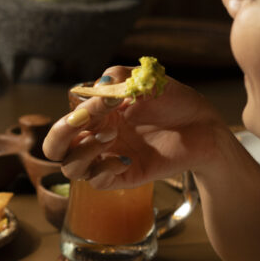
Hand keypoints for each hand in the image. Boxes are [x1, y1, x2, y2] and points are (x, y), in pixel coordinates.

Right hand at [42, 66, 226, 188]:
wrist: (204, 126)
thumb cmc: (174, 101)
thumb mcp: (144, 80)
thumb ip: (118, 77)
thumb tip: (98, 86)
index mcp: (98, 114)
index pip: (67, 116)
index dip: (78, 108)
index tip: (106, 99)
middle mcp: (98, 137)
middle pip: (55, 147)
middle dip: (59, 134)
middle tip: (80, 122)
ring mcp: (109, 159)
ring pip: (71, 167)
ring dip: (84, 150)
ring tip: (111, 136)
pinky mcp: (124, 177)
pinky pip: (97, 182)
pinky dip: (103, 170)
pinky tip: (124, 158)